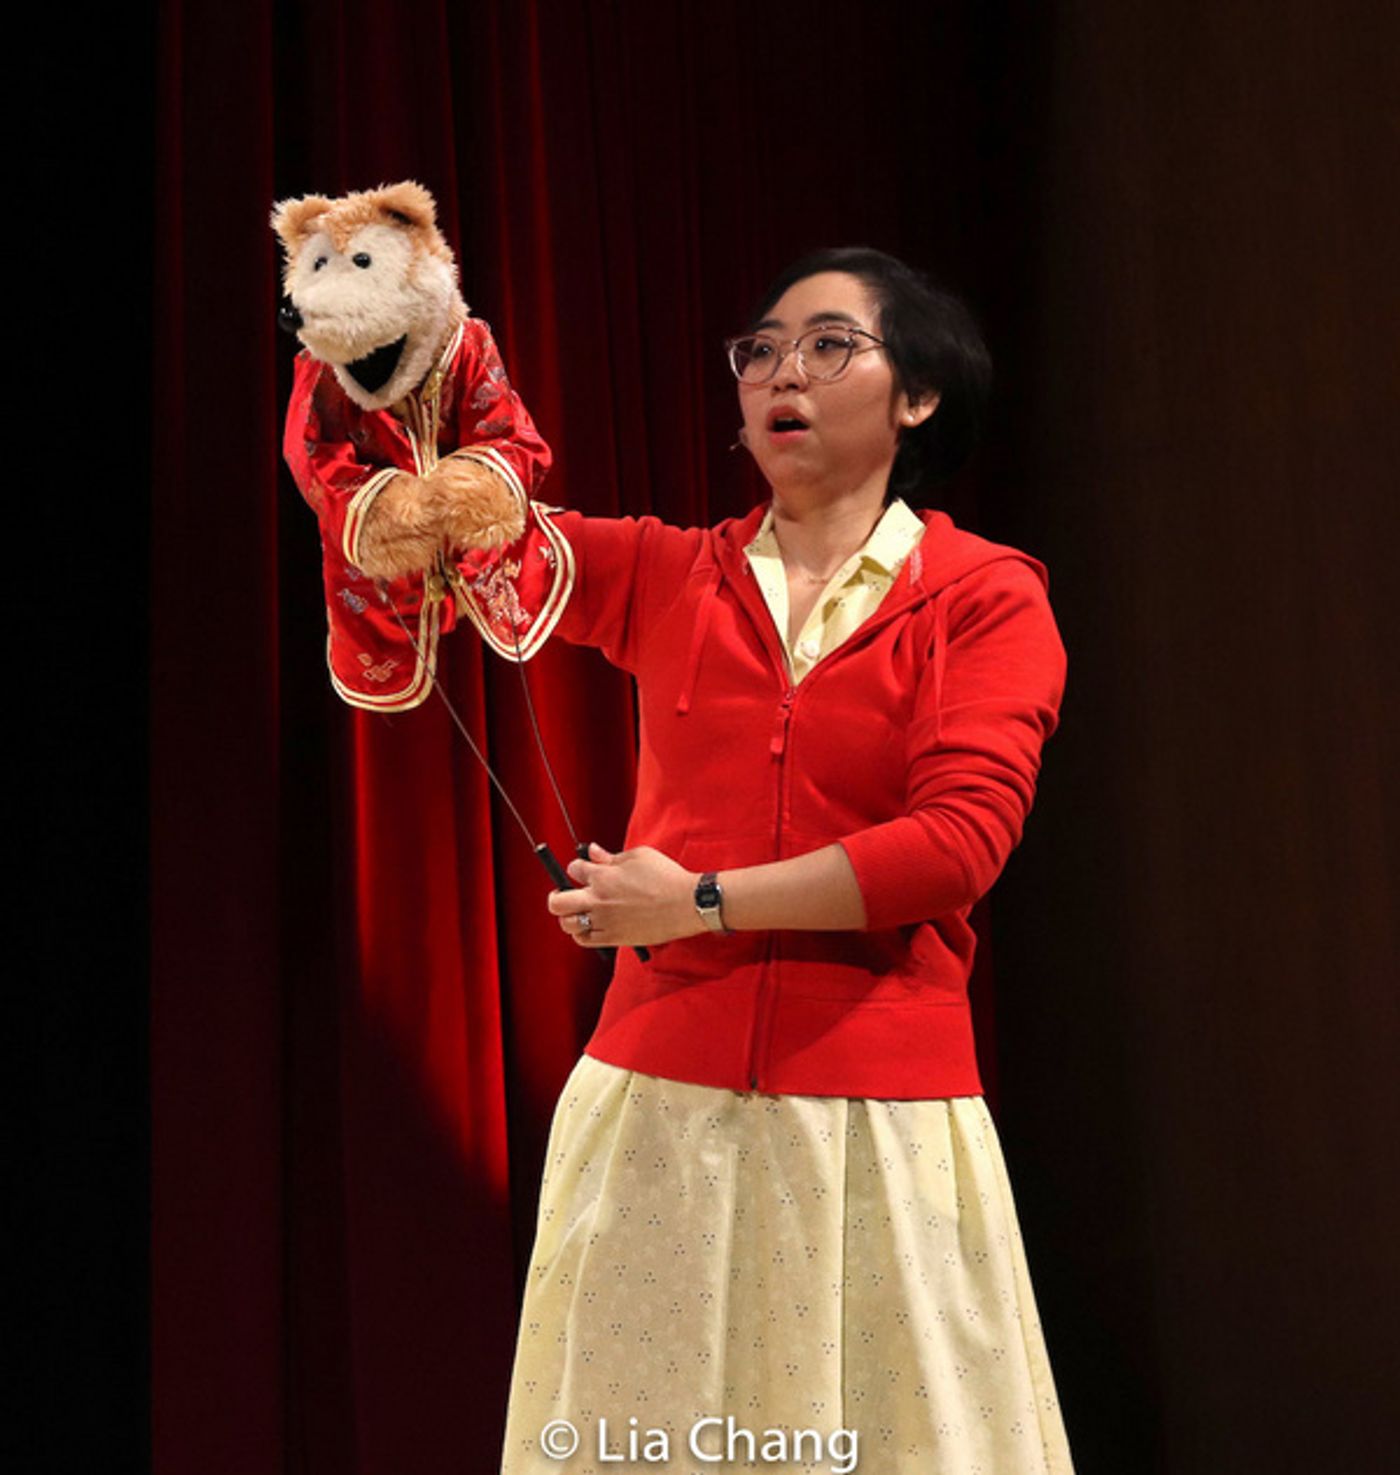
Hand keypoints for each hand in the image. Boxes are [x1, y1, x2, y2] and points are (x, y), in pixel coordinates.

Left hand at [546, 843, 706, 948]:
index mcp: (603, 876)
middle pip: (557, 902)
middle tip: (563, 894)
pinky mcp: (614, 938)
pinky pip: (585, 940)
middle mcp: (598, 899)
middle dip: (556, 896)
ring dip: (568, 917)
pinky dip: (582, 934)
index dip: (576, 868)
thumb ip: (611, 856)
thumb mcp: (639, 856)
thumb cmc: (666, 877)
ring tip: (576, 913)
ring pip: (568, 924)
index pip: (573, 869)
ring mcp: (604, 921)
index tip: (582, 870)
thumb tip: (592, 851)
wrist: (686, 904)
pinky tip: (588, 927)